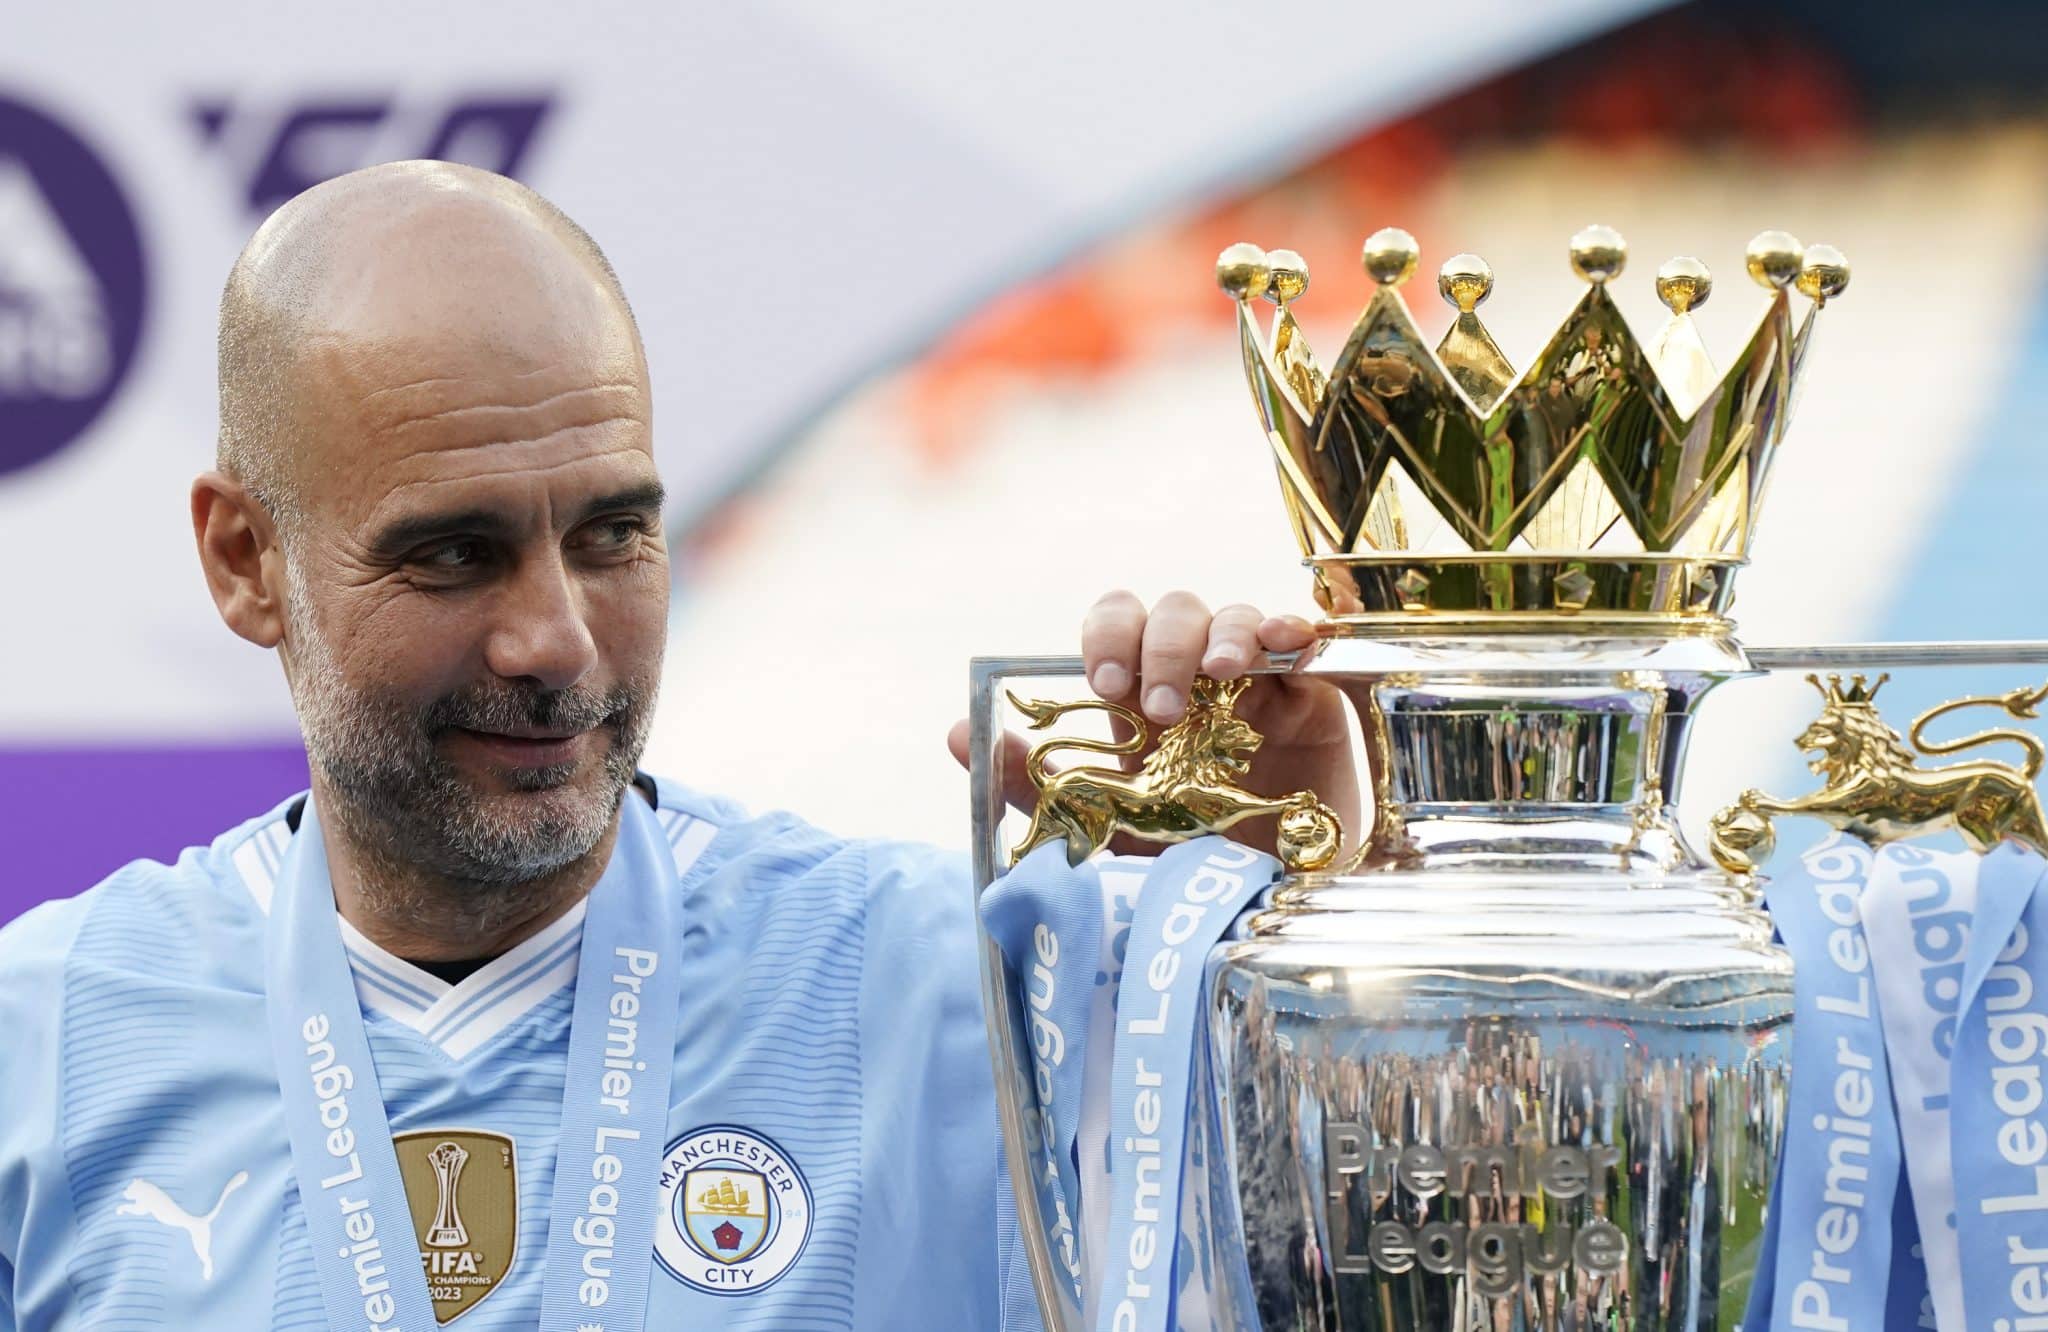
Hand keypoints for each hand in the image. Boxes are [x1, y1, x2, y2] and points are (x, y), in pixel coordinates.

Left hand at [946, 590, 1361, 858]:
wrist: (1274, 903)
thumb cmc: (1191, 860)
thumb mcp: (1111, 830)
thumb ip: (1039, 785)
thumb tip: (959, 734)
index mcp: (1142, 693)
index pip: (1118, 623)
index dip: (1109, 634)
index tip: (1104, 681)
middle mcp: (1196, 677)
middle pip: (1173, 610)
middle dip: (1160, 644)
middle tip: (1156, 707)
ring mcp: (1255, 682)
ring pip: (1233, 616)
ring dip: (1221, 635)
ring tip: (1217, 678)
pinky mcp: (1310, 697)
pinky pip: (1298, 639)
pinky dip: (1288, 629)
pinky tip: (1282, 645)